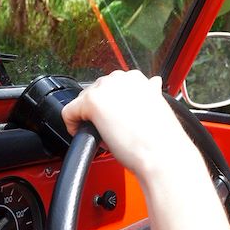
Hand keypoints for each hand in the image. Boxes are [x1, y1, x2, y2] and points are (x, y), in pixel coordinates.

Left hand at [61, 69, 191, 177]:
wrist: (161, 152)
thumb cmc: (161, 136)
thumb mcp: (157, 106)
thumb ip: (149, 92)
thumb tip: (151, 83)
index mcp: (137, 78)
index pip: (111, 86)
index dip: (111, 106)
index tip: (117, 120)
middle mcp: (120, 78)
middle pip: (94, 92)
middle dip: (99, 111)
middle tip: (111, 131)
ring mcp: (105, 88)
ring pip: (81, 101)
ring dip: (88, 118)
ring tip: (104, 135)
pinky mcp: (92, 101)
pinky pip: (68, 113)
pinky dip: (73, 126)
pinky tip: (90, 138)